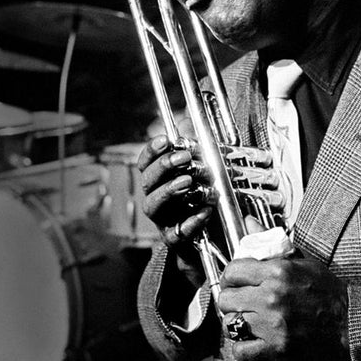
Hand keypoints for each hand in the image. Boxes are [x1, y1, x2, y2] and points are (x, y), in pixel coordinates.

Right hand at [137, 131, 211, 287]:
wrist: (214, 240)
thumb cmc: (203, 198)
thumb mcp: (202, 168)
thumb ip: (193, 146)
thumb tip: (185, 121)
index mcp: (159, 181)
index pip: (146, 163)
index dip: (152, 150)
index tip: (166, 139)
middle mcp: (156, 199)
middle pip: (147, 182)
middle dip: (163, 167)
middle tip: (184, 158)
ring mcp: (163, 220)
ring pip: (153, 206)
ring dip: (169, 191)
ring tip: (188, 182)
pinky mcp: (175, 240)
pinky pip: (176, 233)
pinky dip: (190, 221)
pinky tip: (205, 210)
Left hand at [218, 253, 350, 360]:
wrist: (353, 327)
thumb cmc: (330, 294)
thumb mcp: (303, 262)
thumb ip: (272, 246)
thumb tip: (250, 223)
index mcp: (277, 271)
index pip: (233, 271)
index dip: (231, 278)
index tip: (235, 283)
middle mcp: (271, 296)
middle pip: (226, 298)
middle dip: (231, 301)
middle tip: (240, 303)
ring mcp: (272, 325)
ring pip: (230, 323)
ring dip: (236, 324)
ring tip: (246, 322)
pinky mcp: (277, 350)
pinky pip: (241, 351)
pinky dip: (243, 348)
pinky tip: (252, 342)